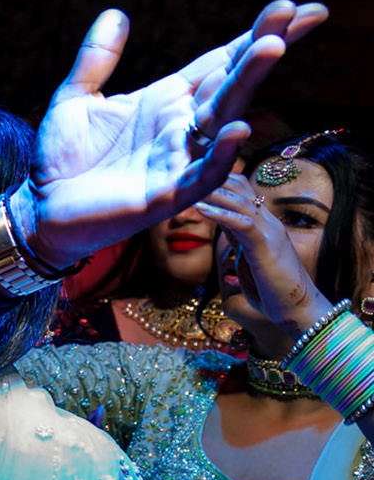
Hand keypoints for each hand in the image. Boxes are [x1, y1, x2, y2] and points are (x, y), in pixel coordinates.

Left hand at [13, 1, 325, 267]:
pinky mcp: (167, 194)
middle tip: (296, 12)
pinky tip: (237, 127)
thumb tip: (116, 13)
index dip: (252, 35)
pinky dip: (221, 152)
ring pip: (224, 118)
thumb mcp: (75, 99)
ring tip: (272, 47)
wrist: (41, 209)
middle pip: (231, 82)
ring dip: (247, 84)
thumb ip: (96, 59)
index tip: (291, 6)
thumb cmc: (61, 159)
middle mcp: (181, 127)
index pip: (219, 62)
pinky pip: (203, 173)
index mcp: (165, 100)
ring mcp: (179, 159)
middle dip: (262, 47)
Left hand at [196, 174, 330, 332]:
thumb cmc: (272, 289)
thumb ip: (238, 239)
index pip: (241, 191)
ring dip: (212, 191)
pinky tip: (199, 208)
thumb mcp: (248, 257)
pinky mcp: (266, 246)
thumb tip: (223, 229)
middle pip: (240, 189)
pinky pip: (243, 223)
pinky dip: (220, 214)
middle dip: (211, 178)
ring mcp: (270, 232)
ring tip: (186, 182)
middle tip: (182, 169)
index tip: (190, 175)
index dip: (217, 180)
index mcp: (263, 224)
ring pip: (240, 202)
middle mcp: (268, 222)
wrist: (297, 310)